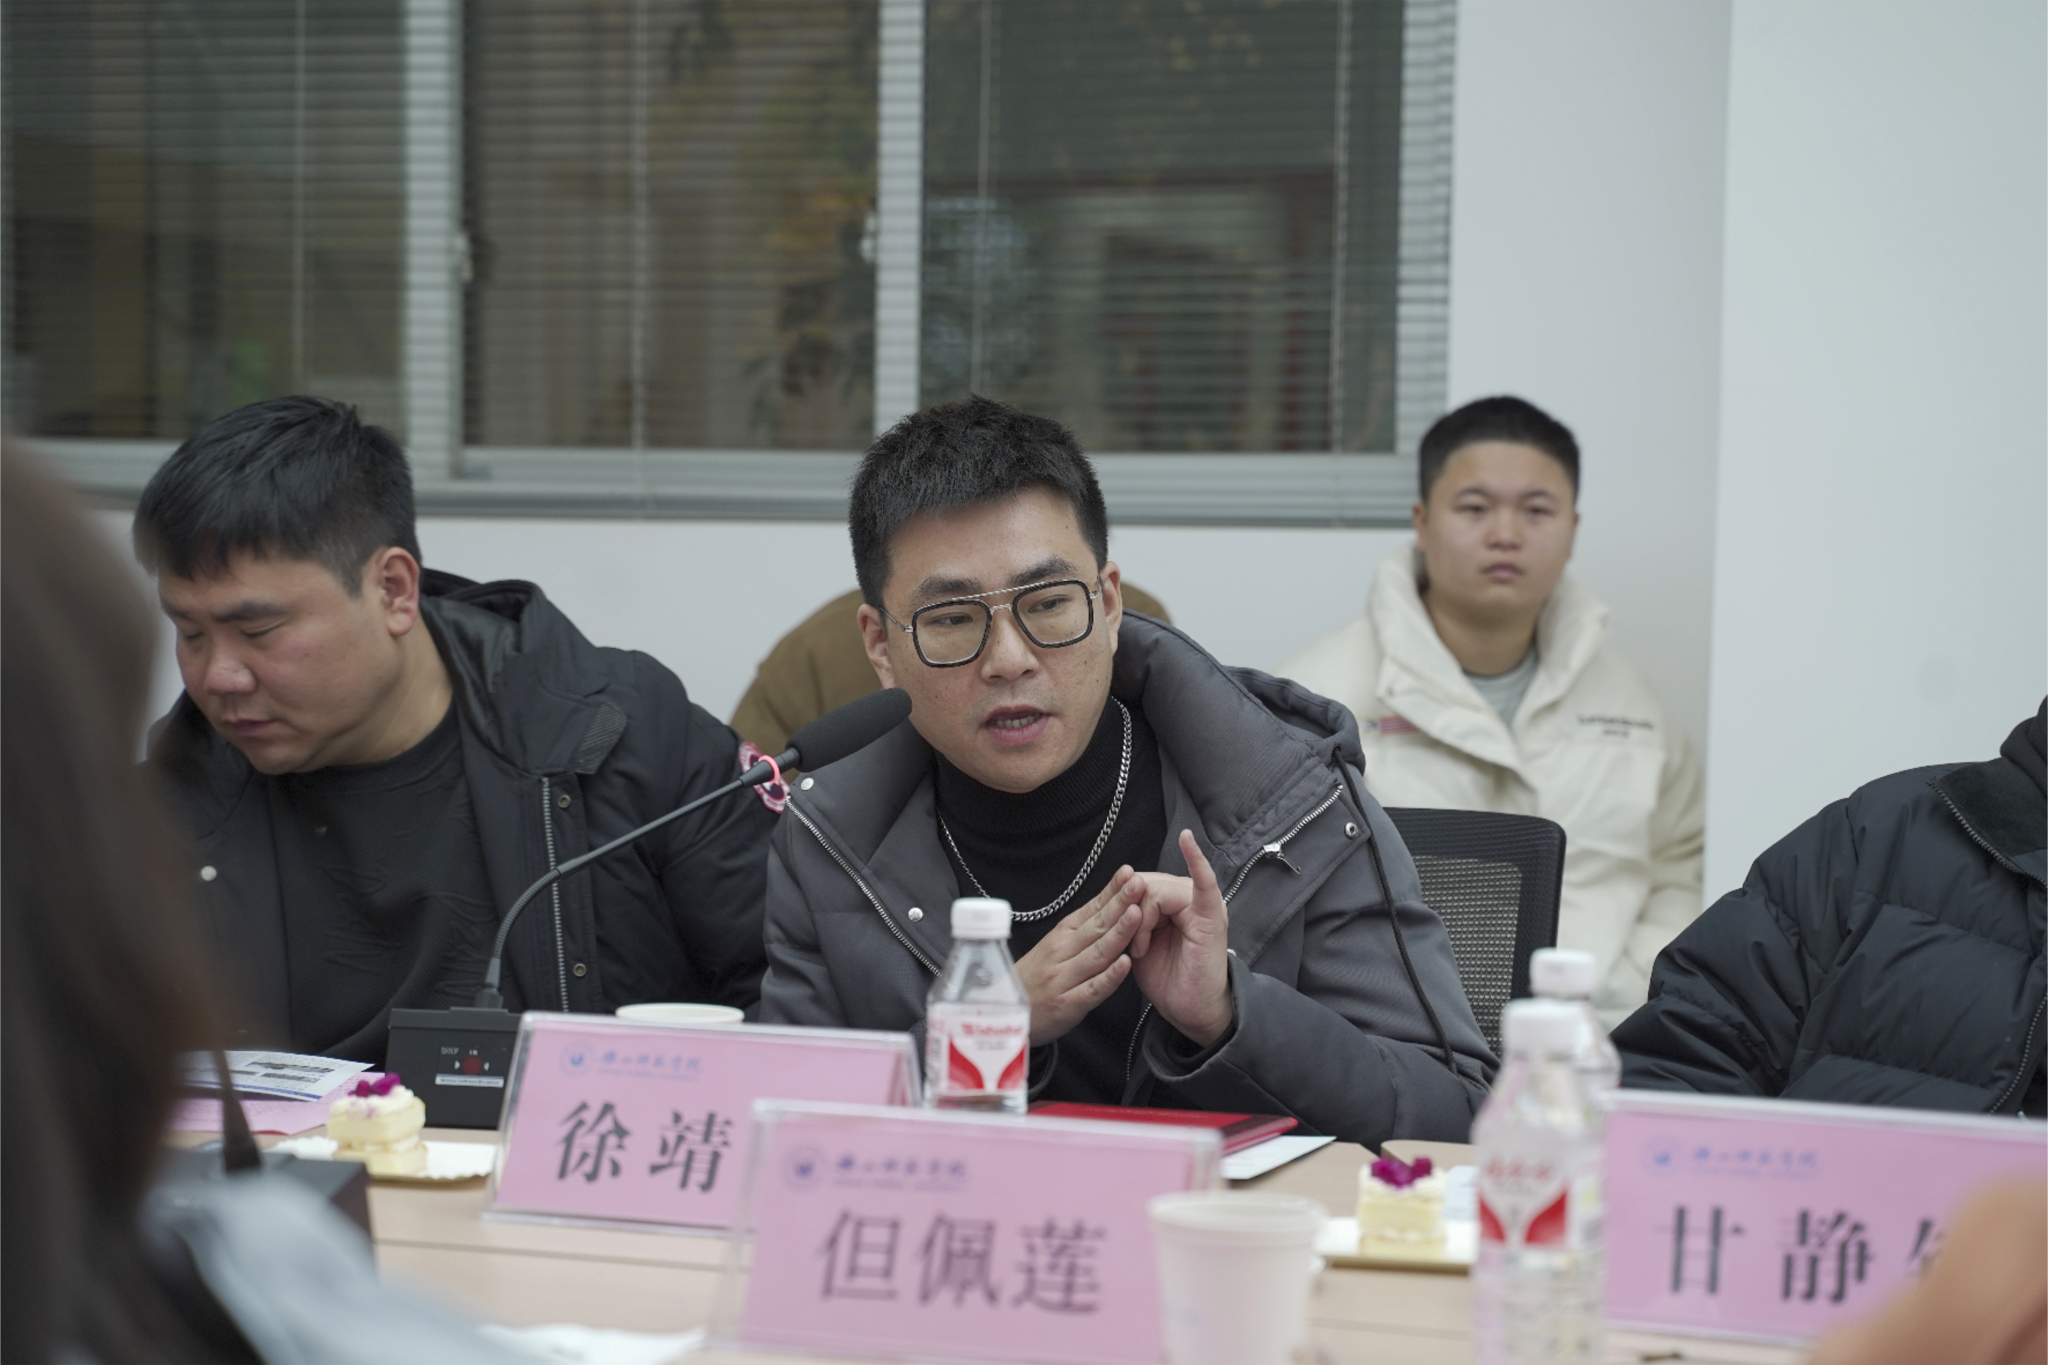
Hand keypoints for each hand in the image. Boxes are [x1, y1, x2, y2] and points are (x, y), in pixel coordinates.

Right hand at [1014, 867, 1150, 1045]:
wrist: (1004, 1013)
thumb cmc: (1034, 978)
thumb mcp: (1053, 946)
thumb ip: (1081, 929)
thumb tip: (1110, 903)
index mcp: (1061, 935)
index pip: (1091, 909)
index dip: (1111, 891)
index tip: (1129, 873)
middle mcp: (1061, 952)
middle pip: (1097, 926)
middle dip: (1120, 903)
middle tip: (1139, 884)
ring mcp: (1064, 978)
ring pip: (1097, 953)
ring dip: (1118, 932)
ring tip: (1137, 914)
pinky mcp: (1068, 1004)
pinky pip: (1092, 989)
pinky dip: (1109, 976)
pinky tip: (1125, 964)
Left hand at [1125, 831, 1233, 1047]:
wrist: (1190, 1010)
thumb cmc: (1168, 978)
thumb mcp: (1140, 940)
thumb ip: (1132, 915)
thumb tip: (1121, 890)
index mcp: (1172, 901)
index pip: (1138, 882)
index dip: (1122, 900)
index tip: (1119, 930)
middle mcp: (1188, 896)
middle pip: (1144, 883)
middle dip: (1129, 914)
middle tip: (1134, 946)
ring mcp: (1203, 904)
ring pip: (1155, 889)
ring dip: (1140, 922)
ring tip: (1142, 949)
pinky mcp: (1211, 915)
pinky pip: (1203, 881)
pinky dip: (1196, 861)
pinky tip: (1187, 841)